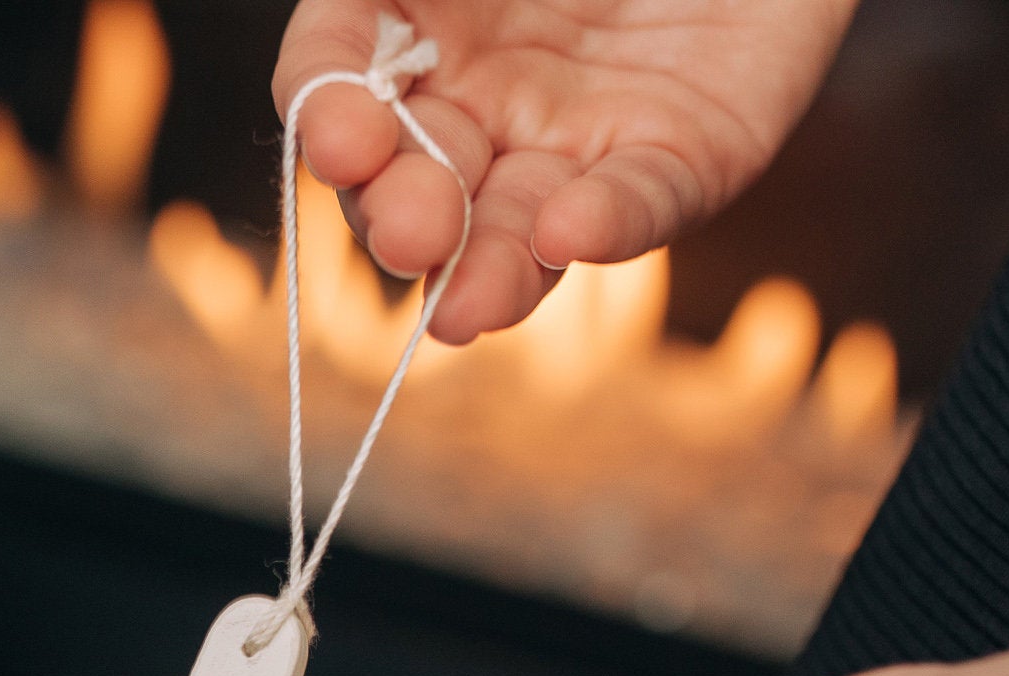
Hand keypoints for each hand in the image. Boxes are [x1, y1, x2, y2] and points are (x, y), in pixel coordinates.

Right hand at [278, 0, 857, 339]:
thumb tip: (350, 45)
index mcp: (414, 16)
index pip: (338, 75)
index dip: (326, 114)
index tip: (342, 141)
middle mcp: (482, 95)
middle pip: (414, 179)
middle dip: (404, 216)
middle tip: (413, 234)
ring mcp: (577, 138)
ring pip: (515, 226)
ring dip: (486, 270)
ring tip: (464, 312)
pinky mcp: (682, 159)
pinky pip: (642, 201)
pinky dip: (606, 222)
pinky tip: (569, 231)